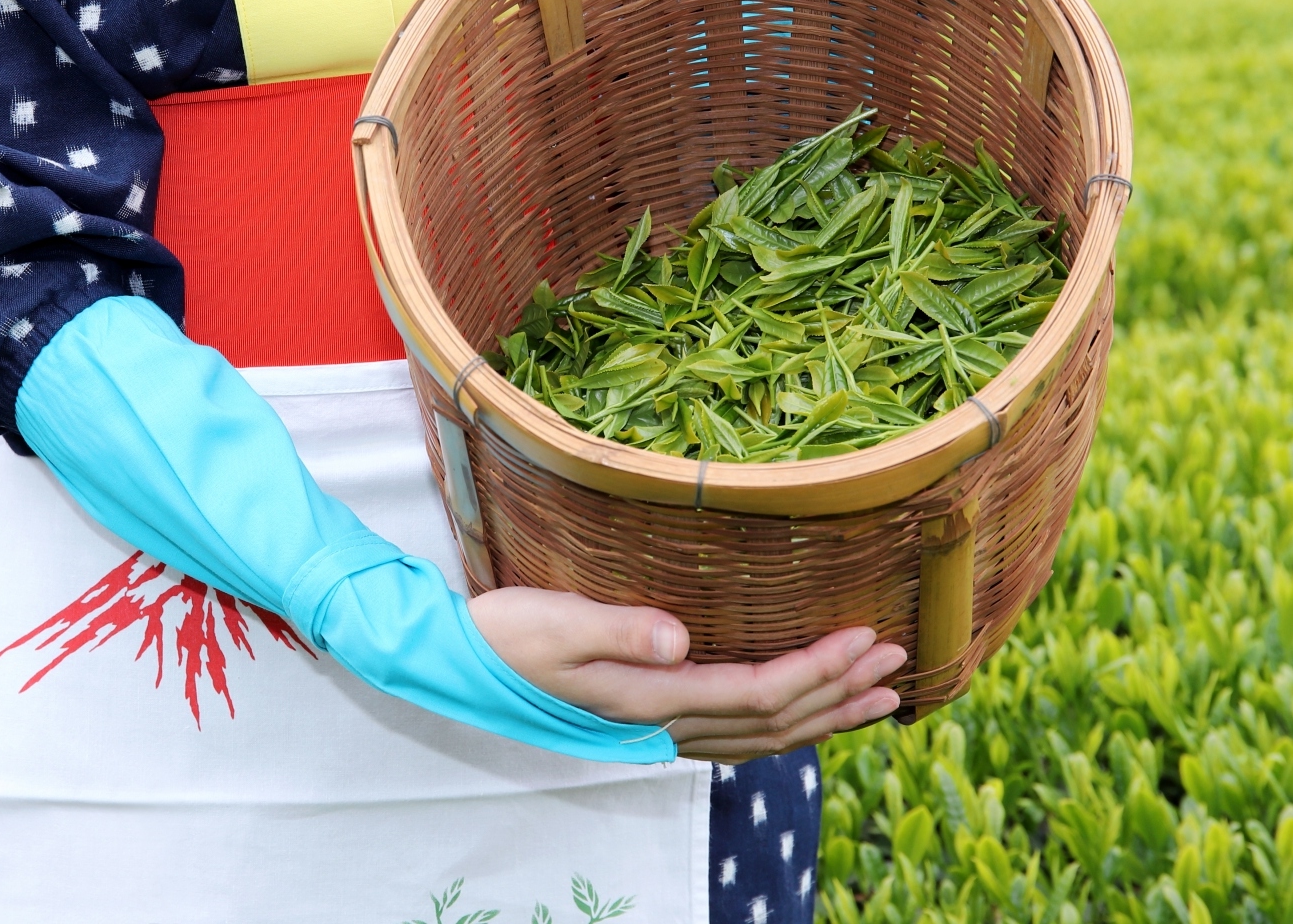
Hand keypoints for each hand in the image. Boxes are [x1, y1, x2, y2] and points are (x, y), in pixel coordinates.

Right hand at [469, 586, 904, 763]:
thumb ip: (620, 629)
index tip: (865, 637)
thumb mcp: (556, 622)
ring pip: (763, 736)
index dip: (817, 669)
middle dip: (840, 691)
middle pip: (775, 720)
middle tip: (897, 661)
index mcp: (650, 698)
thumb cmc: (506, 634)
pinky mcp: (651, 720)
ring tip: (879, 694)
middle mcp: (665, 724)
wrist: (461, 662)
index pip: (758, 692)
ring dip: (826, 715)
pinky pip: (738, 735)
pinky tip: (808, 712)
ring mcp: (659, 730)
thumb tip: (682, 638)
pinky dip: (787, 725)